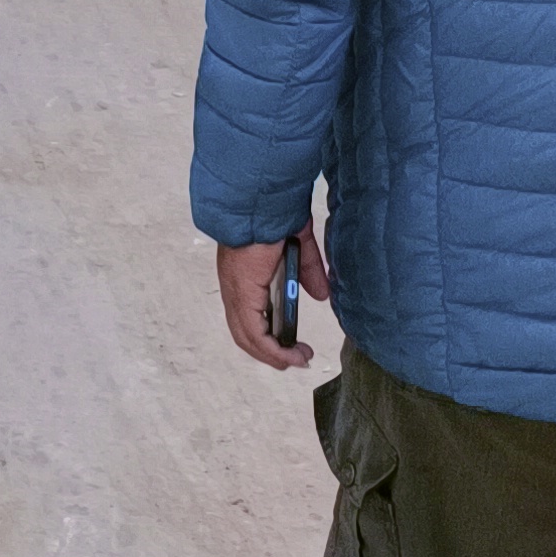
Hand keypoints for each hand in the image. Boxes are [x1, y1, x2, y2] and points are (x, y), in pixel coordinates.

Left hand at [217, 222, 330, 370]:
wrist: (261, 196)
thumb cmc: (275, 210)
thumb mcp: (298, 244)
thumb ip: (308, 270)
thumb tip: (321, 295)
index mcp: (243, 272)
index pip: (247, 313)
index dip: (266, 333)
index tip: (290, 342)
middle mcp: (234, 284)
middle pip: (244, 331)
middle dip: (270, 351)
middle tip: (296, 358)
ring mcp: (235, 289)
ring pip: (247, 336)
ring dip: (273, 355)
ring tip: (297, 360)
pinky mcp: (242, 292)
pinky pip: (254, 332)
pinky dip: (272, 349)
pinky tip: (290, 355)